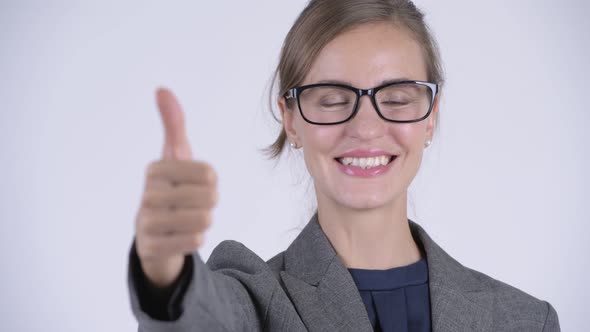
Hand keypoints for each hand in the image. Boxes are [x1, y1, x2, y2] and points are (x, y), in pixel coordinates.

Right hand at [135, 88, 217, 287]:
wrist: (151, 235)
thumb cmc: (170, 189)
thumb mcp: (173, 156)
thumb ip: (173, 124)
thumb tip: (161, 89)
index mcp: (156, 169)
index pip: (209, 174)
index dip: (210, 182)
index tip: (194, 185)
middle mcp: (148, 194)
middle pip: (210, 198)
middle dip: (208, 203)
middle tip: (193, 205)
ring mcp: (147, 222)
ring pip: (204, 220)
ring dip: (203, 221)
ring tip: (188, 220)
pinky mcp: (152, 247)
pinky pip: (195, 241)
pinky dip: (195, 239)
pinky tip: (181, 236)